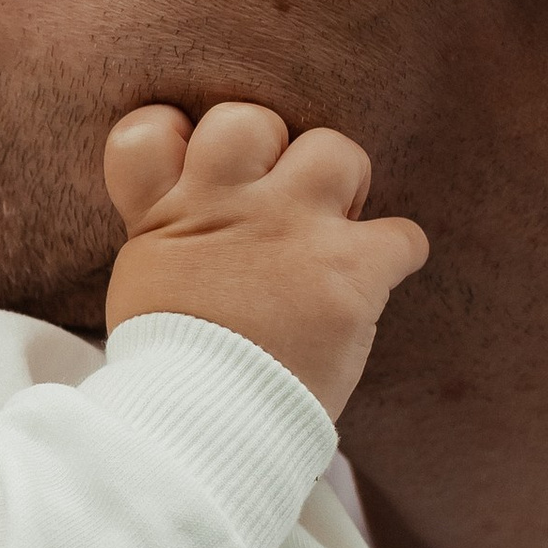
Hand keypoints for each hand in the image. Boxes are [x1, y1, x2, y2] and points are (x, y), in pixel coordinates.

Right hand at [103, 101, 427, 420]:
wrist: (205, 426)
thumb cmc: (174, 372)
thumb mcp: (144, 289)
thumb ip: (170, 242)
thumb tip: (201, 235)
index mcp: (164, 215)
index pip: (147, 130)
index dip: (174, 137)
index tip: (194, 165)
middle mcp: (224, 205)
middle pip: (248, 120)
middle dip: (273, 152)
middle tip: (281, 200)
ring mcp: (289, 228)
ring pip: (334, 151)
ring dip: (342, 187)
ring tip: (333, 231)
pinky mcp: (348, 268)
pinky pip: (402, 235)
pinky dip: (395, 257)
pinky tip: (374, 282)